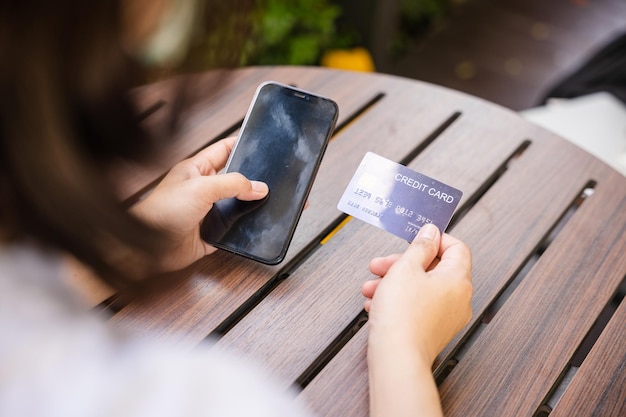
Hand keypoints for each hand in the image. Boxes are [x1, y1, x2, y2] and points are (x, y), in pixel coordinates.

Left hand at [131, 137, 267, 271]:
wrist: (149, 246)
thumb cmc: (163, 211)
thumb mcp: (201, 188)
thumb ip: (233, 184)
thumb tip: (259, 187)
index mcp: (197, 169)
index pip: (224, 150)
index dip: (241, 145)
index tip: (262, 145)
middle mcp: (203, 188)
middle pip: (234, 178)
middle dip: (251, 178)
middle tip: (271, 178)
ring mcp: (208, 211)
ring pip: (236, 204)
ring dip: (249, 205)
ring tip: (269, 201)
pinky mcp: (211, 232)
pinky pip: (233, 228)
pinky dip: (243, 228)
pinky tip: (255, 225)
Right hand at [363, 223, 471, 365]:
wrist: (396, 357)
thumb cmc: (402, 315)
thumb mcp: (406, 268)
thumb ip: (420, 246)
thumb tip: (431, 232)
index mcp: (458, 280)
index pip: (457, 248)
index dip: (434, 240)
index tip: (414, 239)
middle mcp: (458, 299)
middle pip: (433, 269)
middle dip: (401, 264)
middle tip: (380, 265)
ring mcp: (447, 317)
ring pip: (420, 289)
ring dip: (393, 283)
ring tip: (370, 288)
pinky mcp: (433, 331)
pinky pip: (417, 307)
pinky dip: (398, 301)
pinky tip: (375, 304)